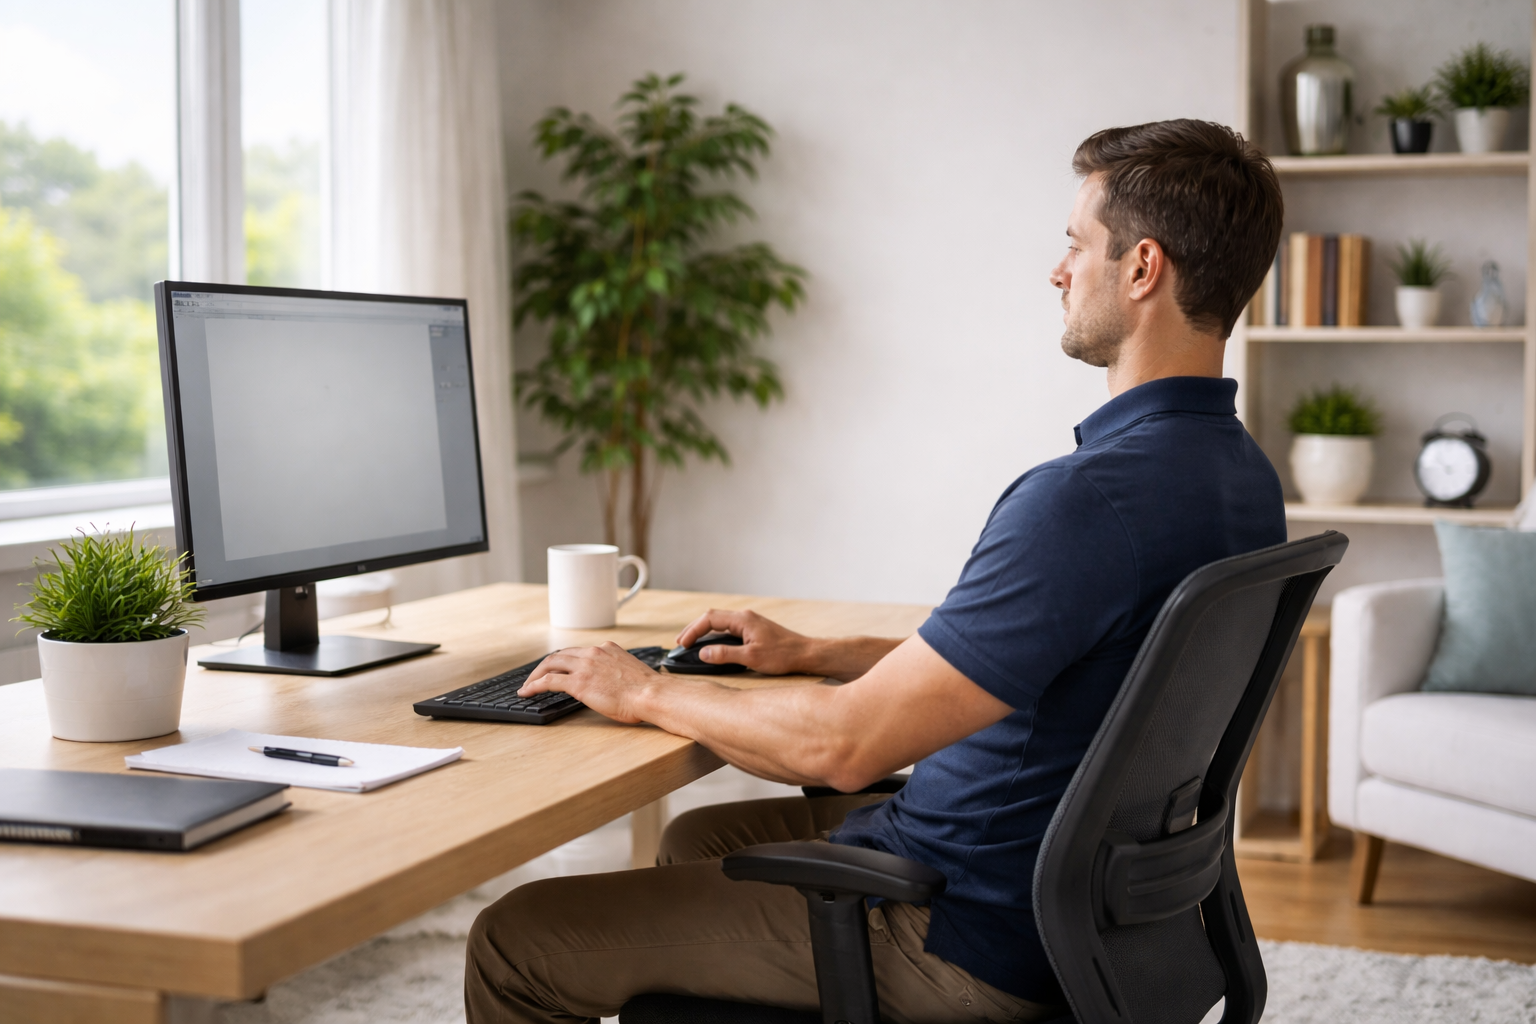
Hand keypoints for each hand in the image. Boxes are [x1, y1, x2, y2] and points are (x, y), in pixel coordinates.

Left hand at [520, 643, 658, 722]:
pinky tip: (527, 692)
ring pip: (550, 664)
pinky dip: (534, 685)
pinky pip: (548, 681)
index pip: (578, 651)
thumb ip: (615, 671)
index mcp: (607, 649)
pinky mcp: (578, 682)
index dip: (564, 661)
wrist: (650, 694)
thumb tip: (610, 683)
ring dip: (536, 674)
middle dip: (545, 665)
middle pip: (560, 654)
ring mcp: (584, 666)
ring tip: (527, 686)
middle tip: (536, 677)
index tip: (558, 669)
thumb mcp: (629, 672)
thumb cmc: (646, 690)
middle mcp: (594, 652)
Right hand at [674, 609, 813, 675]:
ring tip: (690, 644)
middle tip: (680, 643)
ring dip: (703, 632)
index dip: (692, 631)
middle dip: (693, 629)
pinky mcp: (753, 630)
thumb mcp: (751, 658)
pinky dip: (715, 635)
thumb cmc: (783, 655)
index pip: (709, 619)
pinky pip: (728, 628)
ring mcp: (749, 622)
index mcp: (743, 619)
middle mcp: (745, 617)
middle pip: (712, 618)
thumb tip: (703, 653)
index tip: (682, 644)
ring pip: (719, 622)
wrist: (805, 653)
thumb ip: (725, 655)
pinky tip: (710, 644)